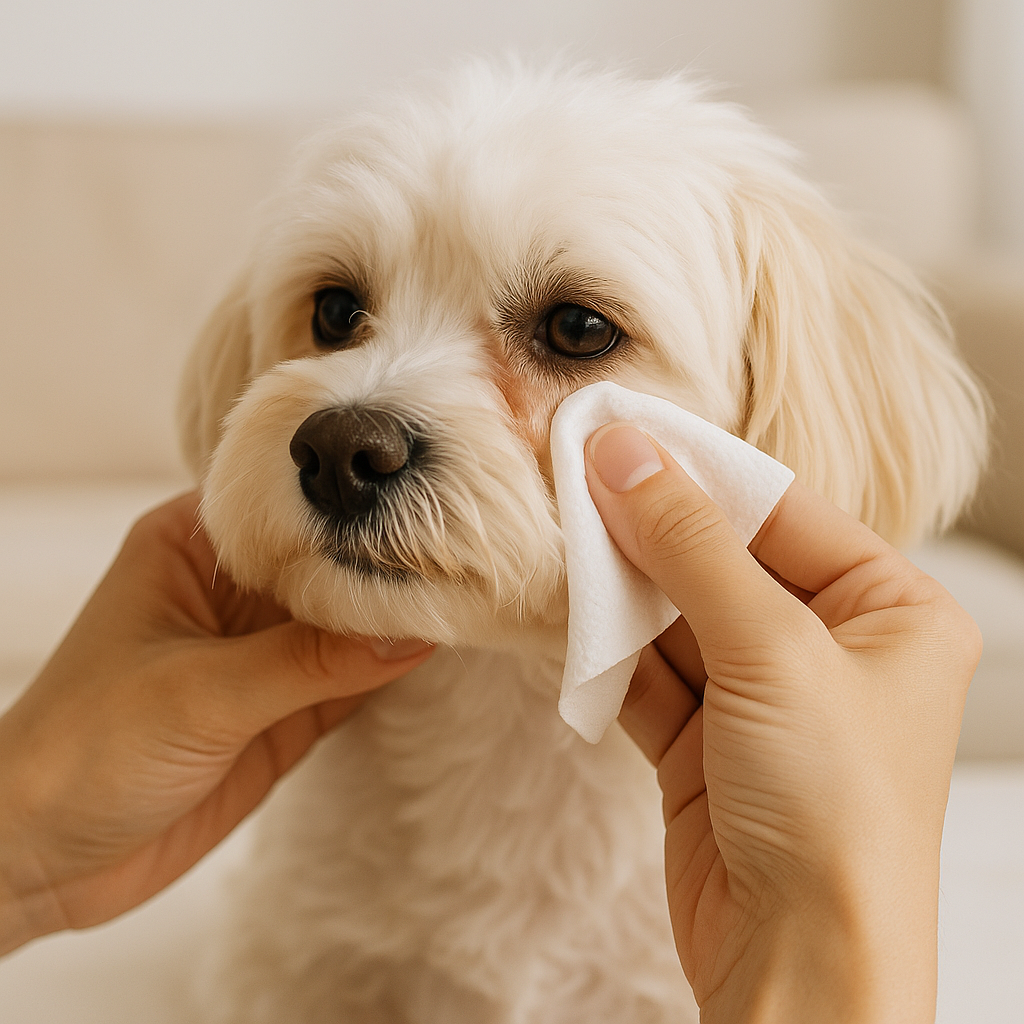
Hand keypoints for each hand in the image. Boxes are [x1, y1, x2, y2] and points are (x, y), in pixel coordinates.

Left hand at [0, 492, 431, 953]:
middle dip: (386, 559)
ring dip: (393, 615)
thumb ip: (308, 663)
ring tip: (466, 593)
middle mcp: (233, 590)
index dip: (354, 505)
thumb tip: (408, 629)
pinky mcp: (281, 709)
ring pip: (345, 620)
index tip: (426, 499)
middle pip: (328, 562)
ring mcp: (260, 651)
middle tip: (465, 548)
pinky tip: (437, 648)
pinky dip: (387, 669)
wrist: (41, 861)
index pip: (290, 508)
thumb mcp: (199, 695)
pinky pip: (348, 678)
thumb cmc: (82, 751)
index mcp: (193, 548)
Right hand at [585, 425, 980, 1023]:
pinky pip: (652, 675)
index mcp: (890, 610)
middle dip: (649, 532)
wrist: (804, 971)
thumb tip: (627, 453)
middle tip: (574, 480)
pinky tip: (572, 628)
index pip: (782, 511)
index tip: (621, 431)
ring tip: (560, 547)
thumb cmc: (833, 812)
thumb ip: (691, 545)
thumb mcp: (770, 651)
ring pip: (676, 618)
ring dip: (621, 593)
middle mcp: (832, 648)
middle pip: (722, 560)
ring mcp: (765, 698)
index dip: (699, 472)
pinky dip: (611, 655)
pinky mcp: (709, 745)